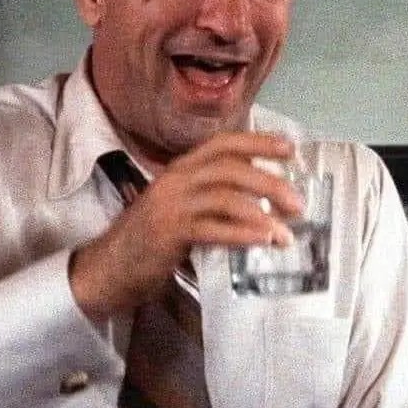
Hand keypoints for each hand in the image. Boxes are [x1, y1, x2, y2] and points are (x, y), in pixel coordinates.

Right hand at [69, 132, 303, 319]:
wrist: (108, 266)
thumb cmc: (149, 237)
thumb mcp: (177, 206)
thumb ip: (209, 197)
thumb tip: (259, 199)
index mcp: (180, 169)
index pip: (222, 143)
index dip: (257, 141)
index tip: (290, 149)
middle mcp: (175, 179)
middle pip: (230, 168)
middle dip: (269, 181)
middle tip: (298, 203)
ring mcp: (170, 204)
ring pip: (225, 196)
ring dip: (262, 213)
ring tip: (287, 233)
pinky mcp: (168, 232)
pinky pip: (213, 228)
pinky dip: (243, 234)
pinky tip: (263, 241)